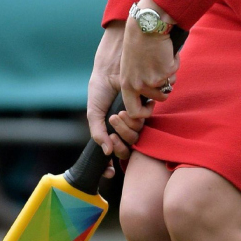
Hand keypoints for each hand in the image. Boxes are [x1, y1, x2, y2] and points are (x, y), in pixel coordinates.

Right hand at [87, 22, 144, 178]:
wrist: (112, 67)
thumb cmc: (101, 88)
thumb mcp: (94, 111)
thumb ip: (97, 132)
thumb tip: (106, 152)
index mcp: (112, 131)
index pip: (114, 154)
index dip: (111, 167)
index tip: (109, 173)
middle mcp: (126, 127)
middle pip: (127, 149)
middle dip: (119, 144)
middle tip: (112, 133)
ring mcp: (137, 119)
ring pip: (136, 137)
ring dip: (125, 130)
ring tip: (117, 115)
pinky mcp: (146, 108)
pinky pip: (144, 122)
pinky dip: (135, 120)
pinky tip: (125, 111)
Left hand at [119, 18, 178, 119]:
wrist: (146, 25)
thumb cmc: (138, 43)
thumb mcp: (130, 66)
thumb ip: (137, 82)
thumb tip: (148, 97)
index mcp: (126, 84)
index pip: (134, 112)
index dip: (145, 111)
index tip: (151, 103)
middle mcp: (139, 85)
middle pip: (159, 98)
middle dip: (164, 87)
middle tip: (161, 71)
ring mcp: (153, 80)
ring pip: (169, 86)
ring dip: (169, 74)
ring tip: (161, 58)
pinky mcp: (166, 72)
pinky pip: (175, 72)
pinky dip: (174, 62)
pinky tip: (165, 51)